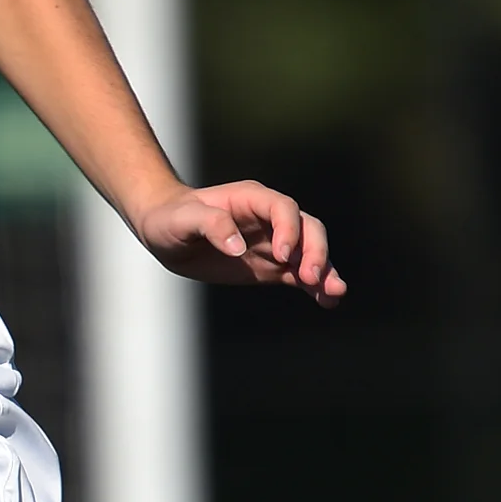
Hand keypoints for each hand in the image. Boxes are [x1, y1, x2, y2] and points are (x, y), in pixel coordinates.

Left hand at [133, 180, 345, 304]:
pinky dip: (315, 287)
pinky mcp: (271, 267)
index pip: (283, 209)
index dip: (289, 229)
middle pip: (308, 229)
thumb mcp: (183, 219)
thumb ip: (210, 226)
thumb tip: (237, 248)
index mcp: (252, 199)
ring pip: (310, 253)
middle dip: (314, 252)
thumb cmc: (172, 218)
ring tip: (335, 293)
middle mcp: (269, 219)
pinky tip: (328, 302)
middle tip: (310, 276)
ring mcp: (274, 243)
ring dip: (324, 271)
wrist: (165, 232)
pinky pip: (299, 276)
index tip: (282, 254)